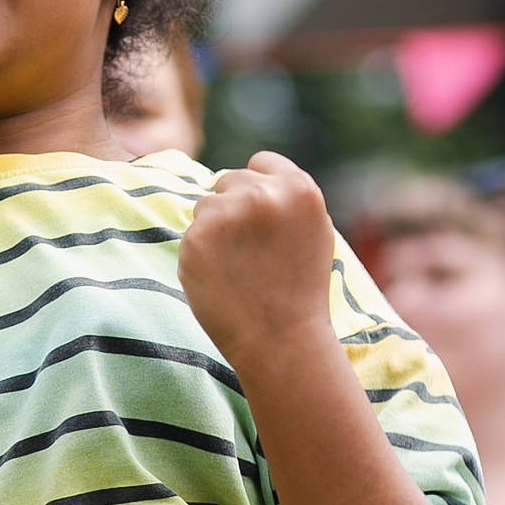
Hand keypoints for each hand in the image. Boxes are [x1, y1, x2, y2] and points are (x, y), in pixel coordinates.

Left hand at [178, 152, 335, 365]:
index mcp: (299, 188)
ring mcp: (225, 215)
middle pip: (228, 180)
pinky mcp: (195, 238)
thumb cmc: (300, 291)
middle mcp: (262, 194)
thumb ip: (286, 198)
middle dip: (233, 208)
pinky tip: (222, 280)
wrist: (280, 341)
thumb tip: (249, 173)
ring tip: (240, 268)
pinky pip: (190, 235)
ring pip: (205, 207)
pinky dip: (200, 255)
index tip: (261, 217)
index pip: (261, 162)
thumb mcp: (313, 231)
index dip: (259, 188)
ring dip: (214, 231)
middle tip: (251, 252)